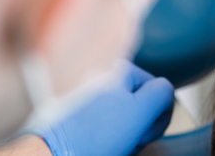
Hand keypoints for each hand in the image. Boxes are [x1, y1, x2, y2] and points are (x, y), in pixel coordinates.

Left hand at [36, 60, 173, 155]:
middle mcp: (98, 75)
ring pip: (120, 116)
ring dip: (123, 134)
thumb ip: (163, 92)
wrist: (49, 155)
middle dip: (139, 125)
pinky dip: (104, 138)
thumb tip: (164, 91)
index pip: (157, 88)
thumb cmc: (92, 137)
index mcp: (116, 67)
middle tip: (128, 140)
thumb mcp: (142, 110)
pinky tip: (97, 147)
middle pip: (138, 101)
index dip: (158, 114)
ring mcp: (82, 94)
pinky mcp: (71, 114)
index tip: (146, 131)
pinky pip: (101, 125)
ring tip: (110, 146)